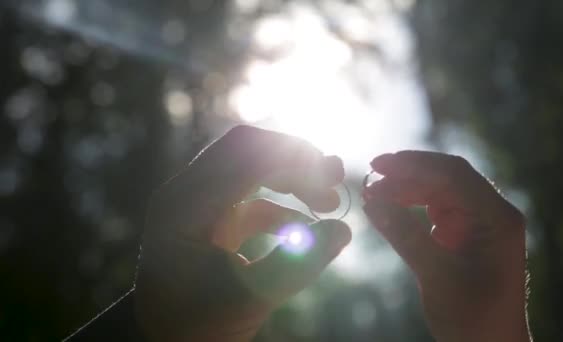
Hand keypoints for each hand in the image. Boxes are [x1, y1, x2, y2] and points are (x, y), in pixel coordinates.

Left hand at [135, 126, 351, 341]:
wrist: (163, 340)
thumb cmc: (197, 323)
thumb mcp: (249, 297)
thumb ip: (297, 264)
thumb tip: (343, 230)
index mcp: (184, 205)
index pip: (244, 154)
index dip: (293, 158)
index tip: (332, 178)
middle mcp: (187, 193)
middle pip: (247, 148)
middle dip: (295, 158)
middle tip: (335, 178)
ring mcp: (198, 203)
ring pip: (250, 166)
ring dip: (291, 177)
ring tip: (329, 199)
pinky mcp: (212, 217)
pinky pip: (251, 195)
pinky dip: (282, 204)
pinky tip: (305, 223)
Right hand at [363, 151, 530, 341]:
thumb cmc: (473, 317)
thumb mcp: (436, 275)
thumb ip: (405, 235)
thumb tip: (371, 201)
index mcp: (497, 218)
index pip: (454, 175)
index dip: (414, 165)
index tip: (380, 165)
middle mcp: (491, 213)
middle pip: (446, 177)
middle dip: (407, 174)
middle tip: (371, 174)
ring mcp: (479, 222)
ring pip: (438, 190)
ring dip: (406, 188)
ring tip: (373, 192)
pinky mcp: (465, 233)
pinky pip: (436, 208)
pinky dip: (411, 205)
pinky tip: (388, 206)